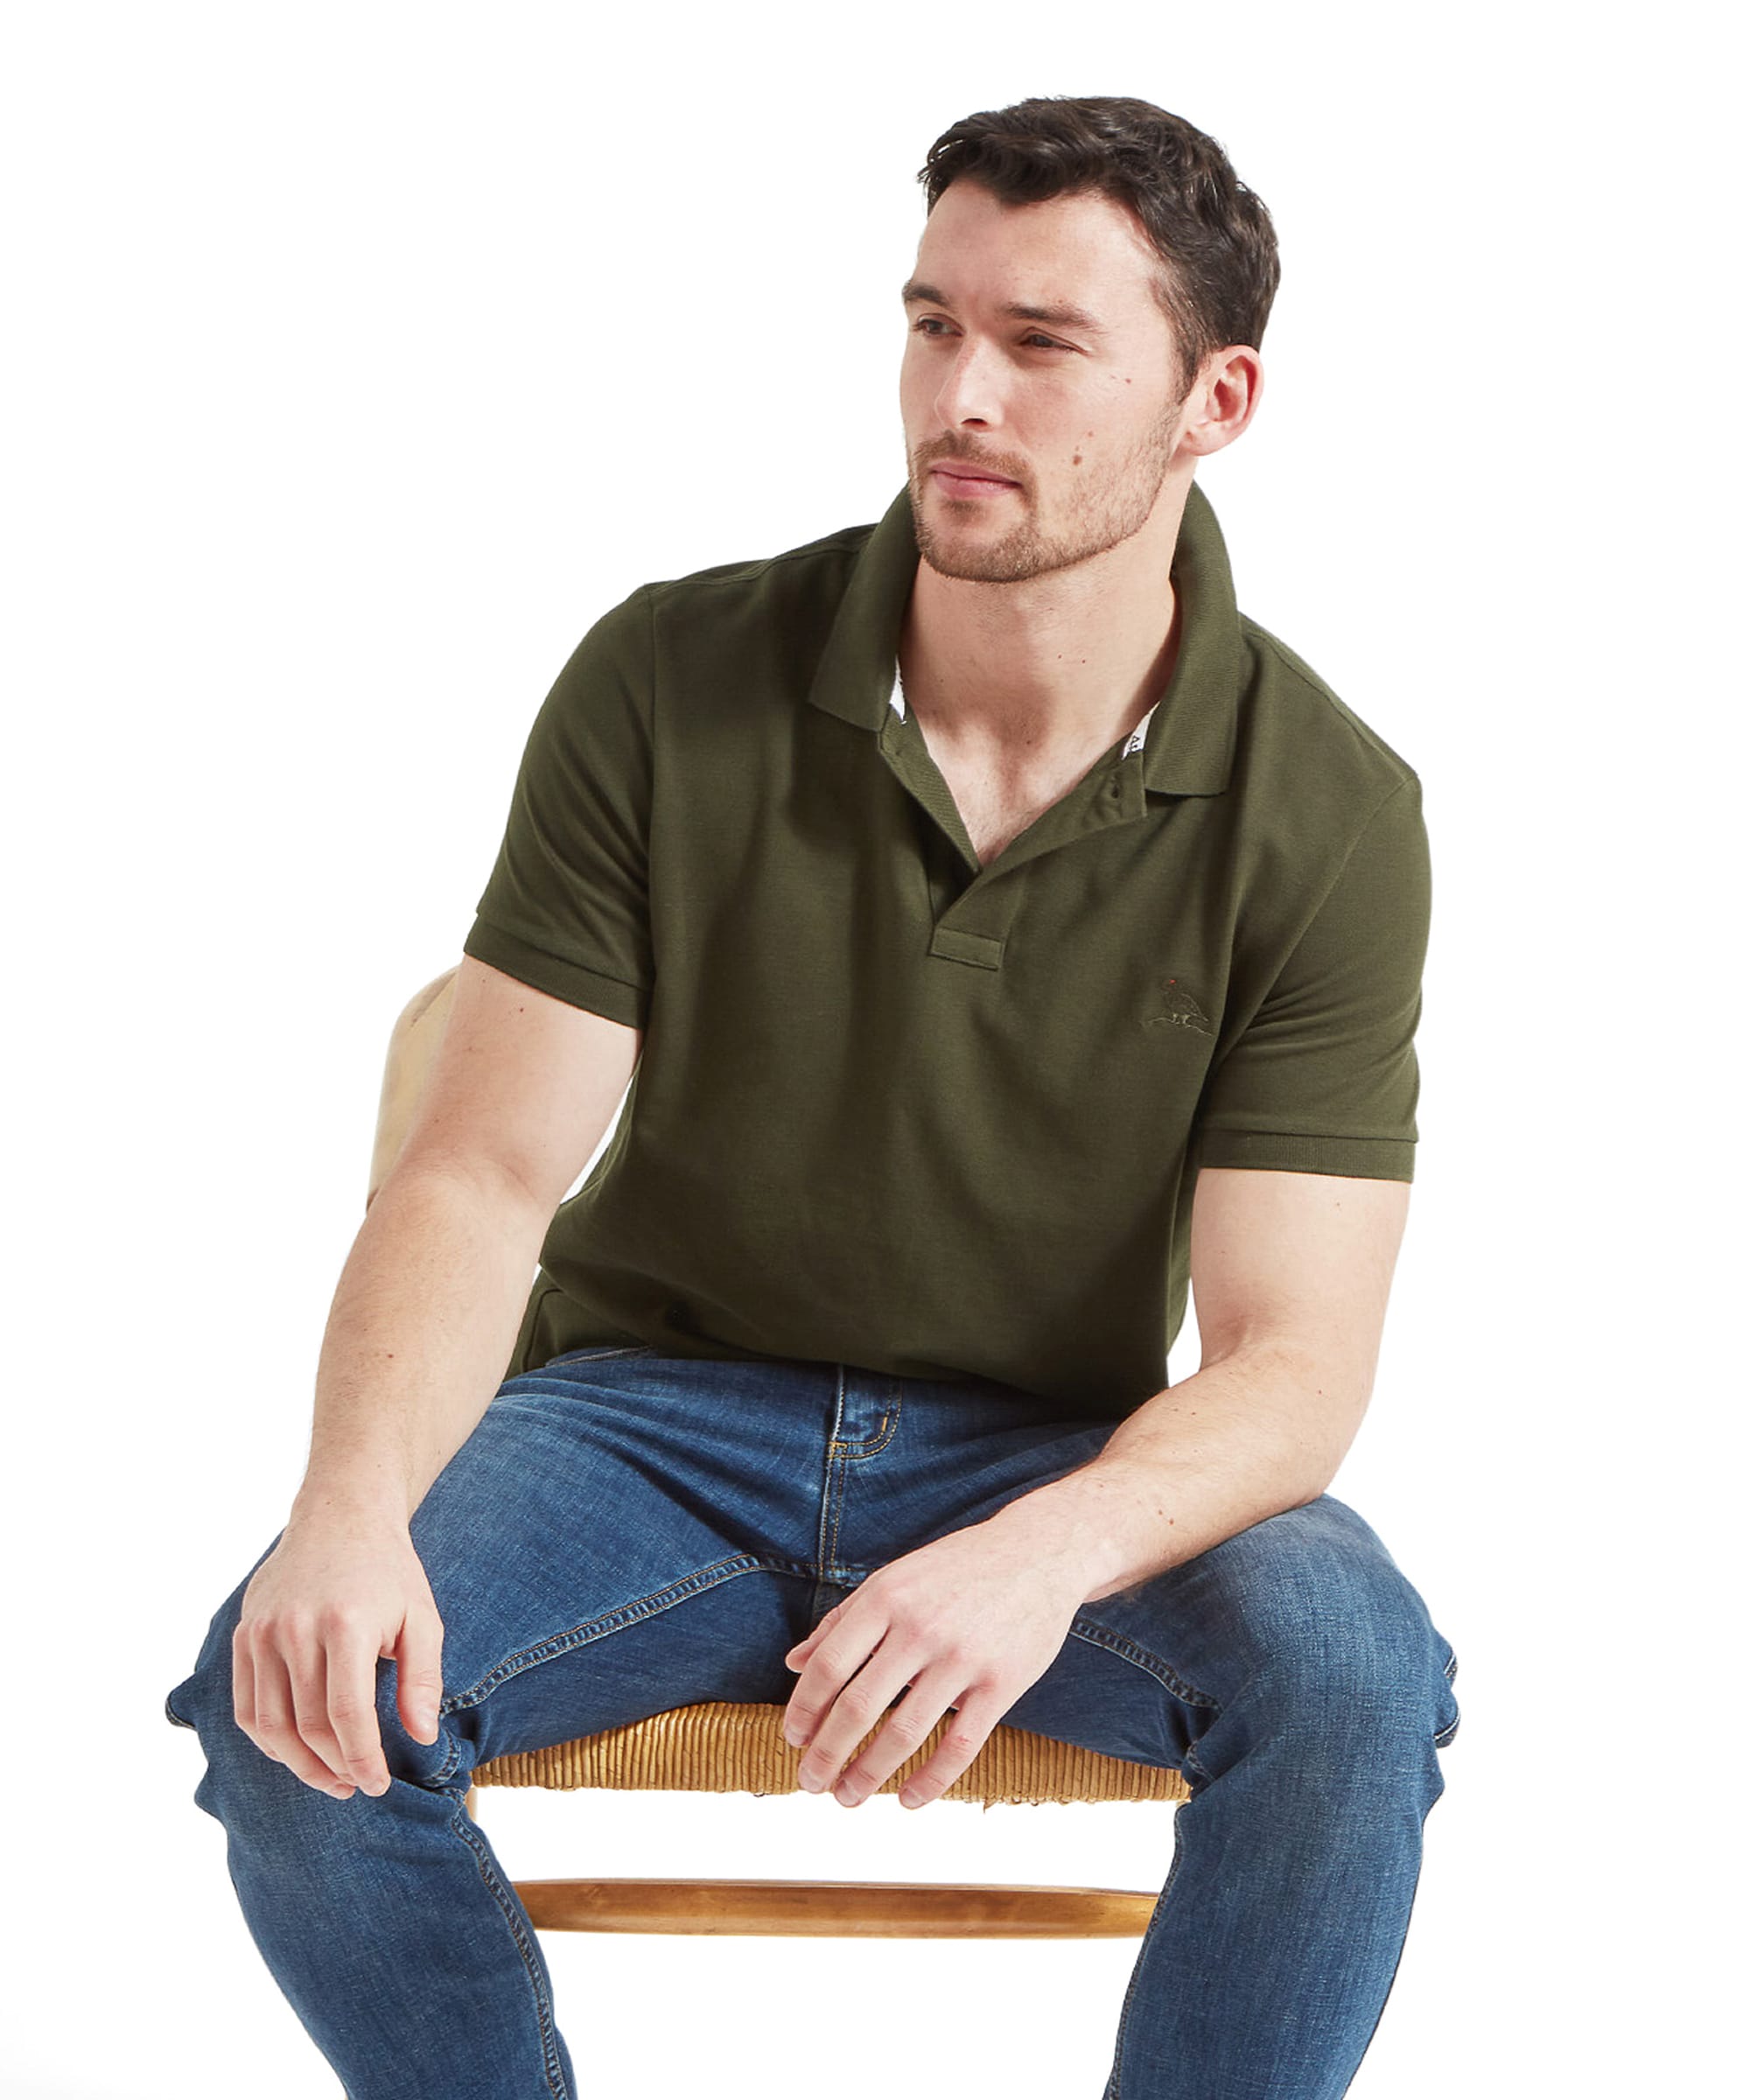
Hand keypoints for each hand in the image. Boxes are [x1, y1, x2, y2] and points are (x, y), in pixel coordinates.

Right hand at [232, 1508, 444, 1799]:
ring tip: (329, 1778)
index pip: (348, 1715)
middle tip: (356, 1785)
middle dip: (334, 1767)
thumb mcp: (422, 1617)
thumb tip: (422, 1737)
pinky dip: (268, 1739)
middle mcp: (295, 1629)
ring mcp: (262, 1632)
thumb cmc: (389, 1572)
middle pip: (308, 1726)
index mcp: (345, 1625)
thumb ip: (423, 1678)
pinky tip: (295, 1752)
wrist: (340, 1518)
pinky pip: (246, 1706)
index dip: (362, 1760)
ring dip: (297, 1764)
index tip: (377, 1784)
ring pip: (269, 1725)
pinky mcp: (243, 1635)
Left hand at [780, 1512, 1086, 1809]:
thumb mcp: (893, 1579)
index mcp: (887, 1598)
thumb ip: (842, 1621)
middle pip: (860, 1706)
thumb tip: (794, 1664)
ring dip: (869, 1775)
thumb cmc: (953, 1570)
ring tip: (848, 1796)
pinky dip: (930, 1781)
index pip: (830, 1665)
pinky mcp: (1002, 1684)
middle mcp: (921, 1627)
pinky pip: (961, 1746)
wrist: (1036, 1554)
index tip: (793, 1738)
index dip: (805, 1709)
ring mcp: (963, 1657)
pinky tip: (908, 1799)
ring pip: (905, 1733)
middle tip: (811, 1782)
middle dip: (827, 1754)